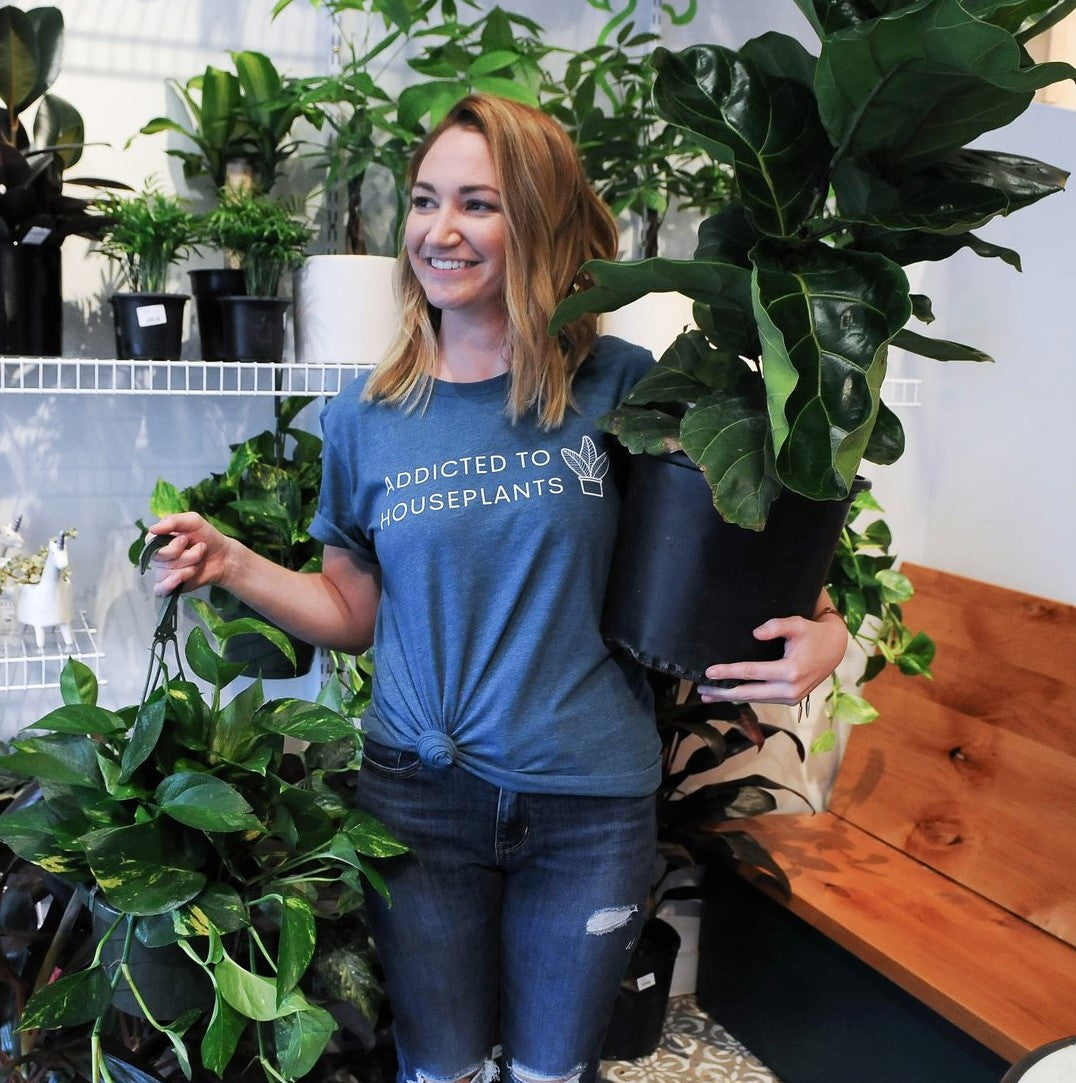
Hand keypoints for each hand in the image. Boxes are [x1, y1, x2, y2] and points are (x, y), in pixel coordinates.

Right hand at [144, 513, 233, 596]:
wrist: (223, 556)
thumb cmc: (206, 537)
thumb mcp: (193, 521)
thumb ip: (172, 521)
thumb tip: (152, 529)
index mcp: (159, 539)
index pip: (151, 542)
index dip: (172, 544)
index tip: (186, 539)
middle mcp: (158, 556)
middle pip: (162, 559)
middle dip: (187, 555)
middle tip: (200, 549)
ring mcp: (162, 571)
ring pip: (168, 573)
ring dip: (190, 567)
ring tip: (199, 561)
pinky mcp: (170, 585)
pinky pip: (160, 589)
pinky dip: (169, 585)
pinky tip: (179, 579)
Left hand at [697, 611, 847, 705]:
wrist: (834, 649)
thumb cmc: (812, 633)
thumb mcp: (797, 624)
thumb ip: (776, 626)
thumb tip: (755, 633)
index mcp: (790, 671)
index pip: (751, 672)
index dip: (728, 672)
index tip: (708, 672)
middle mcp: (790, 690)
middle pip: (748, 693)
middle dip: (723, 692)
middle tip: (700, 690)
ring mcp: (790, 698)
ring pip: (754, 699)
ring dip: (730, 697)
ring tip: (708, 694)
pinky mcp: (790, 700)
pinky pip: (762, 699)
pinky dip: (744, 697)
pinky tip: (729, 694)